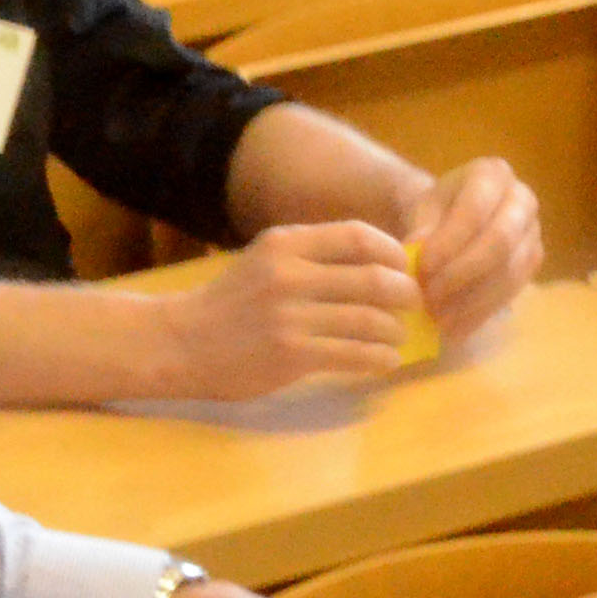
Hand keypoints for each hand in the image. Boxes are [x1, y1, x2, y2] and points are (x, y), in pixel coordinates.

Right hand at [161, 222, 421, 398]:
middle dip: (406, 294)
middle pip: (373, 278)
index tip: (405, 269)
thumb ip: (313, 257)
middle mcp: (289, 273)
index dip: (393, 253)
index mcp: (285, 242)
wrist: (182, 342)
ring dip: (395, 330)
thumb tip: (381, 265)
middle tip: (415, 305)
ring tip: (399, 337)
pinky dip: (380, 358)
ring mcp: (290, 315)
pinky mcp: (291, 354)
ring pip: (369, 319)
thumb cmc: (231, 303)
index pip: (358, 236)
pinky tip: (386, 360)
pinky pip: (354, 354)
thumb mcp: (266, 261)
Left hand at [402, 162, 543, 342]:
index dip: (450, 241)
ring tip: (438, 318)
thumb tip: (413, 252)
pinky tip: (455, 328)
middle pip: (500, 242)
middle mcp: (522, 199)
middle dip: (462, 274)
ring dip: (471, 300)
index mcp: (493, 174)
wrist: (457, 217)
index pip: (475, 210)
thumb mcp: (424, 210)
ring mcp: (534, 232)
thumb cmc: (438, 210)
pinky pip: (512, 292)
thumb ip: (421, 227)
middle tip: (430, 298)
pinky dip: (481, 313)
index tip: (421, 268)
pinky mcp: (534, 262)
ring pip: (510, 272)